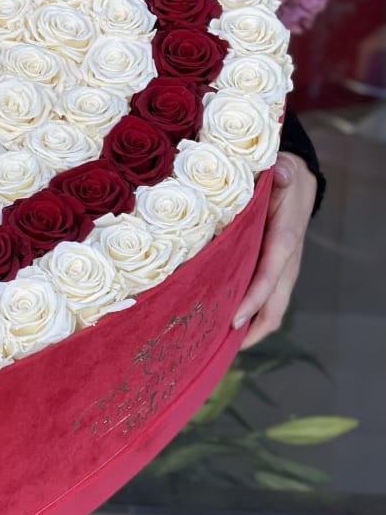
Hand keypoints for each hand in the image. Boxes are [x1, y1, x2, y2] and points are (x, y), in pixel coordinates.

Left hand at [233, 152, 317, 349]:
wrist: (297, 179)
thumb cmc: (282, 176)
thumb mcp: (283, 168)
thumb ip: (281, 170)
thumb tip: (280, 170)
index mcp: (285, 237)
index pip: (272, 273)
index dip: (255, 297)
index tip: (235, 319)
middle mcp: (286, 261)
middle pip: (275, 303)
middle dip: (252, 329)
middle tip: (219, 346)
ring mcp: (281, 269)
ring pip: (272, 308)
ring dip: (250, 329)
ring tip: (218, 347)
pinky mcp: (273, 271)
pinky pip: (265, 301)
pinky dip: (249, 317)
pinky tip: (224, 328)